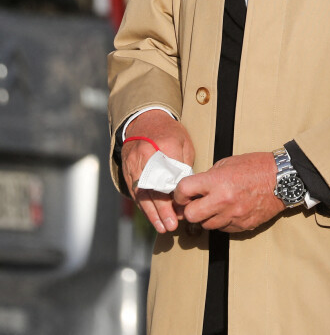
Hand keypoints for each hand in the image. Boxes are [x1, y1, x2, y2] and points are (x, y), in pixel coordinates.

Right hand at [121, 110, 194, 233]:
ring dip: (152, 213)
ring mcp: (134, 163)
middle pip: (154, 187)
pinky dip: (143, 206)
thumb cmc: (169, 133)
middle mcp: (146, 155)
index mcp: (164, 145)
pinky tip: (152, 217)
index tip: (184, 210)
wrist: (145, 120)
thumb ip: (185, 165)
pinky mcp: (127, 170)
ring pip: (142, 193)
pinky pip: (134, 191)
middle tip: (172, 225)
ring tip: (162, 227)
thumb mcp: (184, 143)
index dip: (177, 195)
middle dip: (163, 210)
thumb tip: (186, 190)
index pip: (171, 175)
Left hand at [173, 152, 284, 232]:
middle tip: (193, 204)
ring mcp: (232, 216)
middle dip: (189, 210)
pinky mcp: (242, 226)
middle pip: (191, 215)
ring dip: (206, 217)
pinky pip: (222, 229)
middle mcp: (222, 201)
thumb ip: (209, 177)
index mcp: (217, 181)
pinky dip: (221, 222)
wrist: (281, 180)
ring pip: (206, 225)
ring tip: (214, 206)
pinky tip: (228, 211)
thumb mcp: (228, 163)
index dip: (178, 193)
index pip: (184, 190)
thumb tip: (195, 189)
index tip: (181, 194)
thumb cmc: (255, 166)